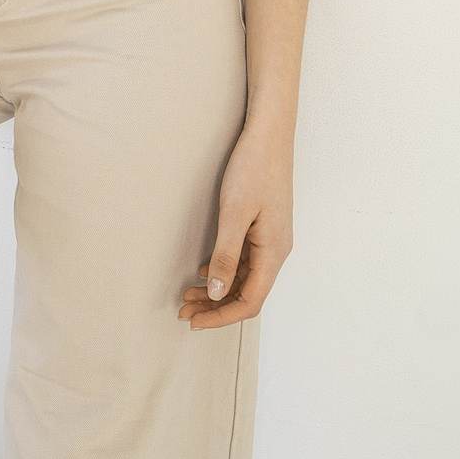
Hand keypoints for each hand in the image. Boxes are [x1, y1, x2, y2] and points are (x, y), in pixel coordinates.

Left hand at [177, 117, 293, 329]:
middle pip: (247, 294)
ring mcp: (270, 240)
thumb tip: (218, 293)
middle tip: (183, 311)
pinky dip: (224, 271)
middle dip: (216, 307)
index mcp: (274, 252)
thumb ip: (227, 256)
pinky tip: (204, 272)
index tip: (194, 322)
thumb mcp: (234, 213)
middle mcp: (276, 251)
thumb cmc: (253, 169)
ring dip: (218, 291)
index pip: (250, 301)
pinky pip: (245, 261)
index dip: (222, 316)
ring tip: (188, 295)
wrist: (269, 136)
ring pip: (244, 279)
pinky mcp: (263, 228)